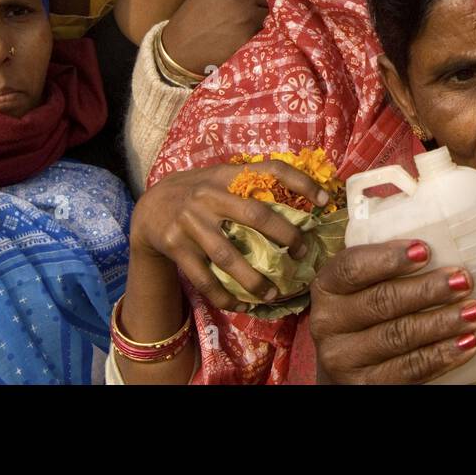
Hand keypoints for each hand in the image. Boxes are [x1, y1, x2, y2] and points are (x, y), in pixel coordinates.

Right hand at [131, 161, 329, 309]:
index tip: (325, 201)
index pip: (270, 169)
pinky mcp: (175, 246)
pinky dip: (223, 295)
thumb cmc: (199, 195)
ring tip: (274, 295)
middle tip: (302, 254)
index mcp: (226, 175)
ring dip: (253, 279)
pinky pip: (203, 278)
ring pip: (228, 255)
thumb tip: (303, 202)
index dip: (300, 182)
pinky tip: (240, 306)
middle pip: (255, 215)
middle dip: (285, 236)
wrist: (149, 208)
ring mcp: (190, 221)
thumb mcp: (222, 179)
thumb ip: (252, 187)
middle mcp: (208, 195)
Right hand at [161, 0, 266, 76]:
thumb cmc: (195, 16)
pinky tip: (263, 35)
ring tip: (267, 20)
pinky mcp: (250, 38)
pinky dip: (271, 32)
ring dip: (276, 15)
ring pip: (278, 9)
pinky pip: (273, 31)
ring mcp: (247, 16)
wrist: (178, 50)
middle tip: (272, 4)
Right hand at [309, 241, 475, 383]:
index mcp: (327, 286)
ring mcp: (343, 359)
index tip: (425, 250)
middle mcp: (327, 323)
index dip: (389, 258)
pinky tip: (467, 343)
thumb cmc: (364, 312)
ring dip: (442, 322)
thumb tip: (442, 241)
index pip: (353, 267)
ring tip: (474, 311)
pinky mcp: (364, 386)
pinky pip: (409, 369)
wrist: (347, 365)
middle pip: (382, 301)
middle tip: (464, 280)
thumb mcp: (363, 285)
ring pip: (399, 336)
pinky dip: (442, 355)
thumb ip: (386, 266)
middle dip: (427, 290)